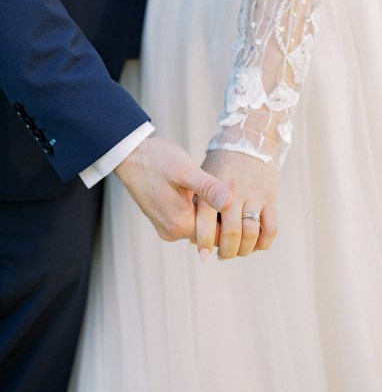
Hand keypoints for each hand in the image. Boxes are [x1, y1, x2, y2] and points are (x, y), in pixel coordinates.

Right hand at [114, 137, 230, 242]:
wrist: (130, 155)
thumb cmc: (156, 159)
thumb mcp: (185, 170)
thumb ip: (208, 188)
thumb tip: (230, 203)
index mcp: (180, 224)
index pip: (218, 235)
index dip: (232, 221)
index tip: (240, 202)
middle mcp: (172, 232)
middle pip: (209, 232)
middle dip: (220, 215)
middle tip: (228, 192)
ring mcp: (166, 227)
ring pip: (199, 226)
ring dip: (208, 211)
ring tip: (214, 189)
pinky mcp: (164, 219)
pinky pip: (188, 219)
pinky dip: (197, 208)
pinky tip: (199, 190)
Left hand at [195, 150, 278, 260]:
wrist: (250, 140)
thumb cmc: (221, 164)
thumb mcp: (203, 177)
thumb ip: (198, 204)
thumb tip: (190, 237)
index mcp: (213, 186)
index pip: (206, 221)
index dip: (204, 242)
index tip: (202, 256)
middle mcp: (234, 191)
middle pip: (232, 233)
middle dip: (226, 251)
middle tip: (222, 255)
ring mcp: (254, 194)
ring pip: (251, 233)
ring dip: (244, 250)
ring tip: (237, 251)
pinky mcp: (271, 197)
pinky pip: (271, 228)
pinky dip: (263, 243)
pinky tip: (255, 245)